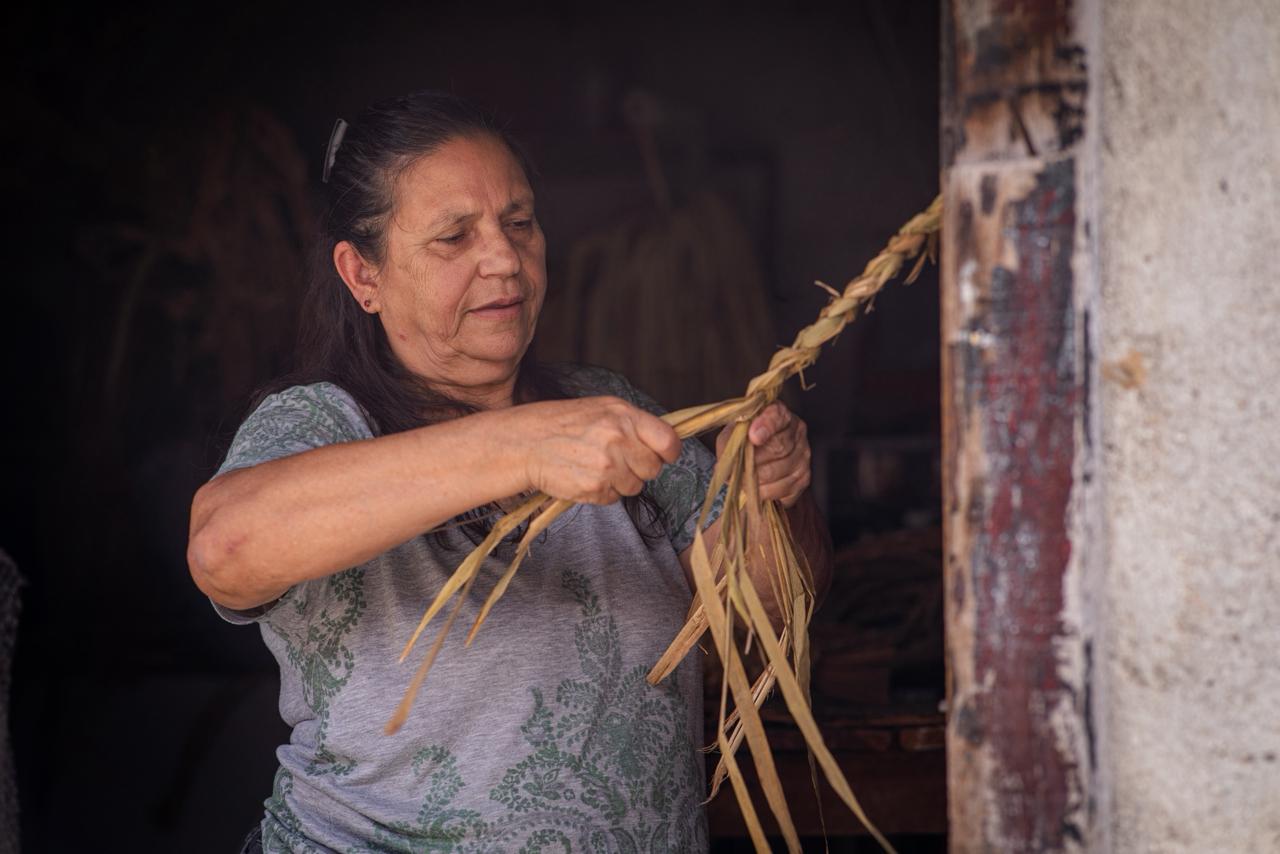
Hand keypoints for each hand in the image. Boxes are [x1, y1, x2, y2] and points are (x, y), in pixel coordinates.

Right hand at [517, 396, 681, 504]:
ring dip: (620, 482)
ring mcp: (607, 465)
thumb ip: (633, 423)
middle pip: (653, 468)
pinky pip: (613, 498)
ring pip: (634, 486)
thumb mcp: (601, 409)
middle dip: (640, 468)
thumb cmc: (563, 424)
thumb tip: (664, 441)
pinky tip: (585, 476)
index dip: (669, 452)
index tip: (664, 455)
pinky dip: (602, 492)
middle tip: (618, 460)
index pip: (668, 440)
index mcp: (623, 415)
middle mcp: (618, 439)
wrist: (526, 443)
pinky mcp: (594, 488)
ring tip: (596, 466)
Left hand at [715, 401, 811, 508]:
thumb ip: (730, 441)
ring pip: (779, 471)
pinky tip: (756, 488)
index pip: (777, 416)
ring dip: (755, 480)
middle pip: (778, 447)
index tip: (753, 436)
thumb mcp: (733, 434)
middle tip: (736, 470)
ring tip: (742, 481)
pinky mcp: (803, 478)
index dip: (766, 425)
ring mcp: (803, 456)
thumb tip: (727, 461)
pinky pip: (783, 489)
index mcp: (780, 414)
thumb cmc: (745, 441)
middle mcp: (797, 432)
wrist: (760, 457)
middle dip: (753, 461)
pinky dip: (764, 492)